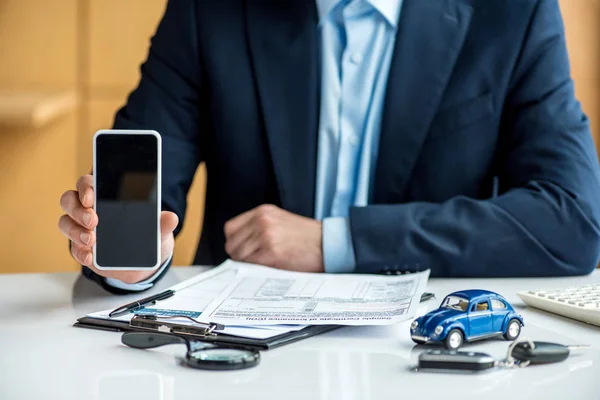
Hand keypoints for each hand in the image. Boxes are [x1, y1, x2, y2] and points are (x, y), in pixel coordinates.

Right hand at [58, 174, 178, 283]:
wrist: (144, 263)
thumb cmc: (148, 237)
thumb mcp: (159, 230)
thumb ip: (163, 223)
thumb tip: (171, 217)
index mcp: (106, 197)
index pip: (88, 183)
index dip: (86, 186)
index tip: (92, 196)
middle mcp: (89, 210)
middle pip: (70, 200)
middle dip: (78, 209)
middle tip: (93, 220)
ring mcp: (82, 229)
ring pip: (65, 222)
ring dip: (75, 231)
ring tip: (91, 239)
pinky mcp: (82, 249)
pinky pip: (74, 249)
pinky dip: (80, 252)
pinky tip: (90, 256)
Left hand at [224, 204, 323, 271]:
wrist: (329, 244)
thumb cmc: (308, 238)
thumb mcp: (281, 222)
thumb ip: (260, 229)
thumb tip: (239, 248)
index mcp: (263, 211)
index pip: (231, 228)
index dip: (235, 243)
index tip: (243, 251)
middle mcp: (262, 220)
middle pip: (232, 244)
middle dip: (240, 257)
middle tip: (254, 263)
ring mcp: (266, 235)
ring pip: (240, 257)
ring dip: (248, 265)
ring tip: (265, 266)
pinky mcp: (271, 251)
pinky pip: (251, 265)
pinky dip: (256, 271)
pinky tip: (269, 269)